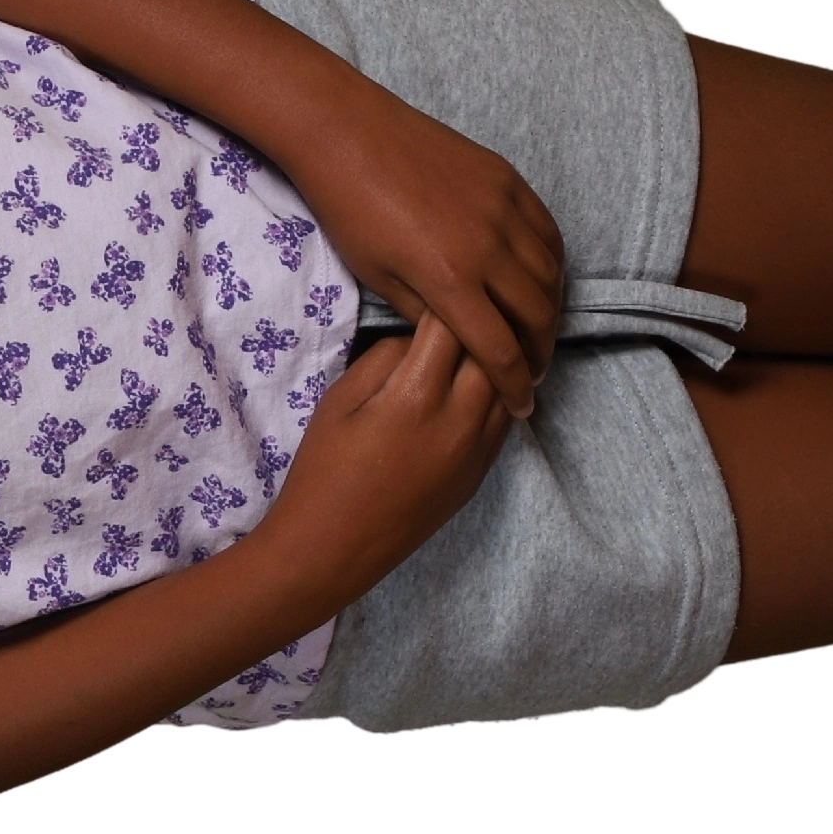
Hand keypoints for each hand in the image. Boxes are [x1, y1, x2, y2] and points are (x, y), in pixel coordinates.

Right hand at [251, 315, 515, 602]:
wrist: (333, 548)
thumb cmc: (324, 469)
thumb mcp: (340, 400)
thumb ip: (386, 358)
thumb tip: (422, 340)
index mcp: (416, 395)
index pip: (452, 324)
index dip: (444, 298)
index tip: (434, 285)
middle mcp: (460, 419)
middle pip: (490, 350)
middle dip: (477, 324)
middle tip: (461, 305)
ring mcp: (477, 450)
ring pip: (509, 383)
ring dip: (494, 358)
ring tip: (476, 339)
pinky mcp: (482, 472)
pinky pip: (506, 418)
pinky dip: (497, 393)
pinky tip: (478, 382)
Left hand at [297, 82, 565, 420]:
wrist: (347, 133)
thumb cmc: (349, 210)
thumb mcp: (377, 278)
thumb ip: (424, 317)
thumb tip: (457, 344)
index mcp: (449, 279)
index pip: (500, 350)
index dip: (515, 386)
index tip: (521, 407)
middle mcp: (488, 246)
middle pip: (537, 317)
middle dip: (540, 354)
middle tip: (533, 375)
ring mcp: (504, 208)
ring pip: (551, 275)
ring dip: (551, 312)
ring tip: (538, 334)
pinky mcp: (508, 180)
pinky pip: (548, 232)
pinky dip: (553, 265)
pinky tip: (541, 283)